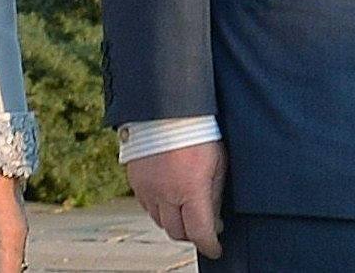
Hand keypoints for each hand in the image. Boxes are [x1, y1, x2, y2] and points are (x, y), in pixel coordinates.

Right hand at [127, 140, 224, 258]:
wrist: (166, 106)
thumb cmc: (198, 129)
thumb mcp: (218, 162)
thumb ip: (214, 194)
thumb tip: (215, 220)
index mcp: (190, 189)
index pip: (199, 232)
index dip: (210, 245)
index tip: (215, 248)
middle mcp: (166, 193)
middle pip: (177, 231)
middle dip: (191, 234)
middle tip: (202, 229)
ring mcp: (148, 188)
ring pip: (160, 220)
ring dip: (174, 221)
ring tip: (186, 211)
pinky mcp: (135, 180)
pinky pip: (147, 205)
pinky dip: (159, 208)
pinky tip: (170, 198)